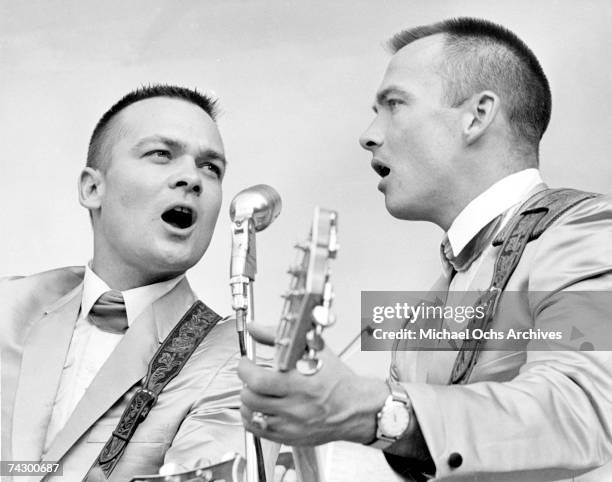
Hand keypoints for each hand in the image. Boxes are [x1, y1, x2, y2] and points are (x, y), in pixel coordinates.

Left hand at [238, 323, 388, 445]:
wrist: (356, 407)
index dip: (245, 369)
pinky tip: (261, 407)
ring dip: (248, 400)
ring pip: (251, 415)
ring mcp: (292, 425)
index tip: (246, 362)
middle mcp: (296, 406)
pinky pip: (258, 431)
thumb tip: (256, 329)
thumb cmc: (337, 380)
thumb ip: (279, 337)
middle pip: (251, 398)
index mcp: (302, 382)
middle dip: (245, 383)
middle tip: (250, 375)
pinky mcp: (290, 438)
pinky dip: (253, 417)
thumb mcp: (313, 350)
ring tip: (256, 391)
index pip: (259, 380)